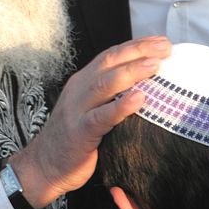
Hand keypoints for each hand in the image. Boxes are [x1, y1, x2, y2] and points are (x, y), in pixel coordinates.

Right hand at [10, 35, 170, 208]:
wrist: (44, 166)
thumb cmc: (74, 139)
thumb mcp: (90, 109)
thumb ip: (110, 96)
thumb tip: (146, 88)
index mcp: (83, 81)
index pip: (111, 55)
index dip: (136, 46)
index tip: (161, 42)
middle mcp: (79, 89)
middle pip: (109, 62)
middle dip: (138, 51)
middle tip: (165, 47)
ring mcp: (77, 109)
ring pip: (105, 84)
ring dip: (132, 72)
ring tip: (155, 65)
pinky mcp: (79, 132)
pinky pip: (101, 116)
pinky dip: (121, 106)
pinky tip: (139, 99)